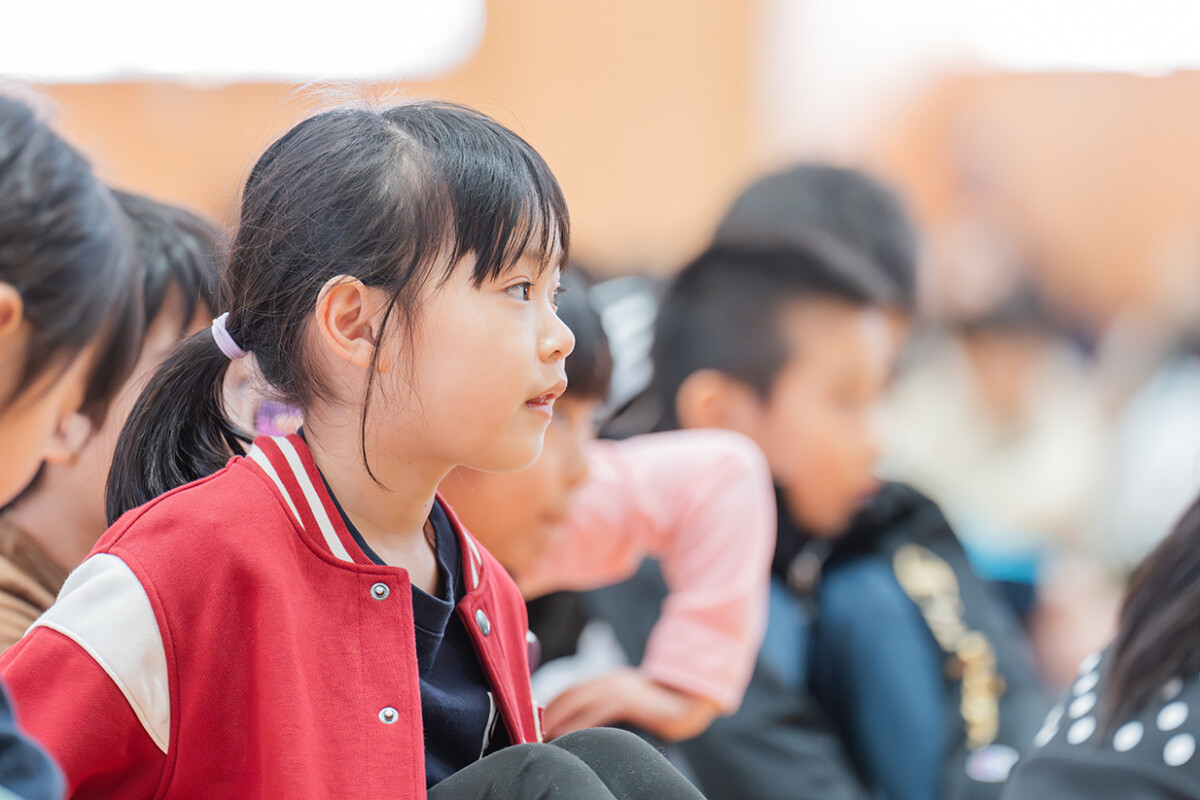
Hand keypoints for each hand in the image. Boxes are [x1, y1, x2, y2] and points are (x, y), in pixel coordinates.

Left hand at [542, 667, 720, 741]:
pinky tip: (567, 737)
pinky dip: (576, 725)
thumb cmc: (660, 709)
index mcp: (607, 681)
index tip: (534, 725)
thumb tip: (581, 731)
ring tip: (542, 740)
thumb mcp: (629, 705)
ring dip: (555, 722)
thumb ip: (607, 710)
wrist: (689, 700)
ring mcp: (617, 688)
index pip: (568, 692)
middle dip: (546, 715)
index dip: (549, 708)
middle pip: (566, 696)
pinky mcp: (627, 700)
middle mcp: (608, 681)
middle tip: (531, 735)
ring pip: (574, 702)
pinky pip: (594, 713)